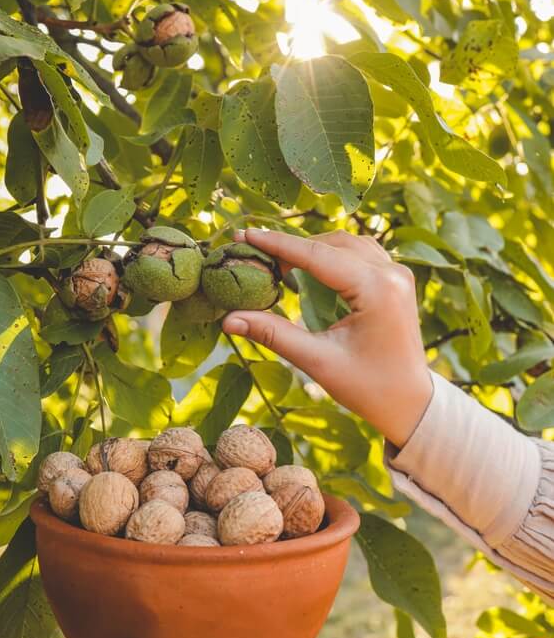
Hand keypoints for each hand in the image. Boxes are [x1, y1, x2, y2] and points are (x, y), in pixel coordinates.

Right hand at [223, 228, 432, 447]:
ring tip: (277, 262)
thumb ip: (273, 334)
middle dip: (291, 246)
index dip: (278, 245)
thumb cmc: (368, 387)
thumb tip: (228, 319)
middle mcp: (392, 273)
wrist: (410, 402)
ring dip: (311, 249)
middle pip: (331, 243)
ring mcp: (398, 273)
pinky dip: (330, 256)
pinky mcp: (397, 279)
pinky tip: (308, 269)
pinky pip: (359, 253)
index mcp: (378, 289)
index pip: (317, 256)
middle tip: (255, 254)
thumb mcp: (317, 361)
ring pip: (346, 244)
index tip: (245, 235)